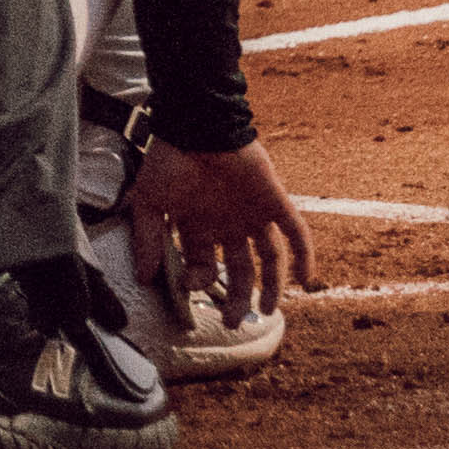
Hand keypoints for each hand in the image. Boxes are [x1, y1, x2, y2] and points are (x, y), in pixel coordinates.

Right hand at [125, 136, 313, 320]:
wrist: (197, 126)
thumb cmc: (169, 160)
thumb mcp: (149, 201)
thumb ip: (148, 238)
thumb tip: (142, 276)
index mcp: (199, 224)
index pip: (202, 264)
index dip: (197, 281)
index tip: (189, 290)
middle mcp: (228, 224)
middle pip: (237, 269)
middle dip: (236, 297)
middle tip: (234, 321)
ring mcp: (253, 214)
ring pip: (270, 258)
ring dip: (272, 285)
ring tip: (269, 310)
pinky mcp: (275, 202)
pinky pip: (296, 233)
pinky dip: (304, 256)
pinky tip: (306, 278)